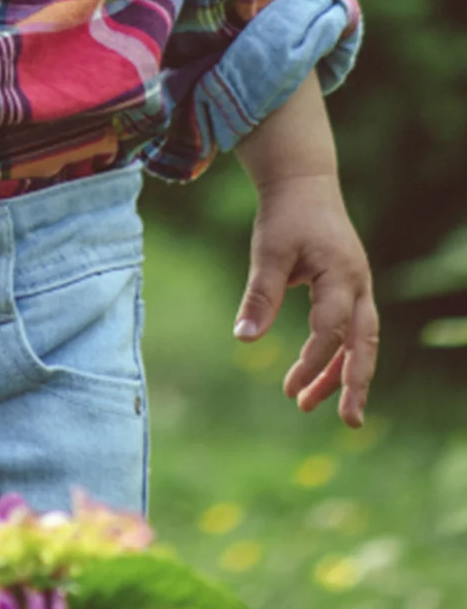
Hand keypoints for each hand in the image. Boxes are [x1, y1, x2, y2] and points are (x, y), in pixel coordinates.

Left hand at [233, 173, 377, 426]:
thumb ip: (260, 295)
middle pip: (364, 344)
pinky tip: (313, 374)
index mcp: (342, 276)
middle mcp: (359, 285)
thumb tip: (244, 339)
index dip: (315, 360)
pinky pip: (350, 330)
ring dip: (341, 374)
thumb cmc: (284, 217)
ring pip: (359, 341)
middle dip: (355, 384)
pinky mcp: (349, 289)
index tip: (291, 387)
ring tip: (309, 404)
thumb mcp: (267, 252)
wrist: (303, 185)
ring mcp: (358, 288)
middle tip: (348, 422)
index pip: (332, 329)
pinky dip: (336, 354)